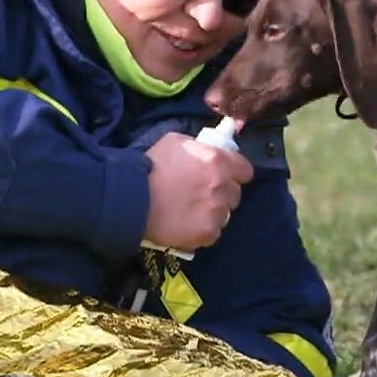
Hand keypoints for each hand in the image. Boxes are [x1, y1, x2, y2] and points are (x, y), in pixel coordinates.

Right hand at [142, 131, 254, 251]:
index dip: (235, 173)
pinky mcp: (206, 233)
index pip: (245, 171)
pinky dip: (204, 230)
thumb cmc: (150, 166)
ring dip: (214, 212)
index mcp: (217, 161)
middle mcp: (222, 186)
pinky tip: (188, 225)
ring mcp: (216, 212)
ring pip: (225, 214)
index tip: (225, 176)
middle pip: (235, 194)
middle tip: (203, 194)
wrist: (131, 199)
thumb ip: (198, 146)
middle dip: (223, 193)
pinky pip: (214, 232)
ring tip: (192, 211)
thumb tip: (208, 149)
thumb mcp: (174, 142)